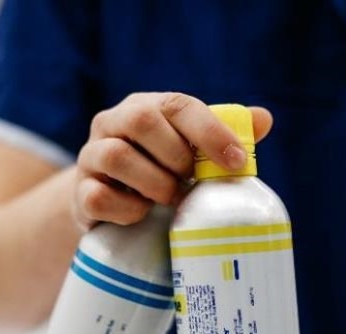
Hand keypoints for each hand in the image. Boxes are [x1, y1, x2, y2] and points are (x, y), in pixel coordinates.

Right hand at [73, 93, 272, 230]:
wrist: (111, 205)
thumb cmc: (161, 173)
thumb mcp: (191, 153)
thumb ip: (222, 137)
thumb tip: (265, 119)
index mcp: (146, 108)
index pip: (178, 105)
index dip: (211, 132)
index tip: (238, 163)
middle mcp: (113, 124)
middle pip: (142, 120)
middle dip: (177, 156)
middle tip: (191, 181)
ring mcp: (91, 158)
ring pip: (117, 156)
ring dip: (155, 184)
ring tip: (171, 200)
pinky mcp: (81, 194)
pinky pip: (99, 197)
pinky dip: (129, 210)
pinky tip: (143, 216)